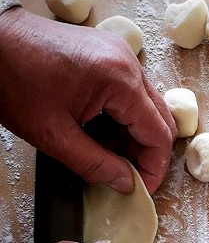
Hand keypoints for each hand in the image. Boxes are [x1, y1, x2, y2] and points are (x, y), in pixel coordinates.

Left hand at [0, 7, 175, 194]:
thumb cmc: (14, 80)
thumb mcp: (54, 135)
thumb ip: (95, 165)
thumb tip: (126, 184)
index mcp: (119, 80)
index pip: (159, 134)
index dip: (154, 168)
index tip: (140, 189)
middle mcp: (128, 62)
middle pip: (160, 119)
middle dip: (146, 153)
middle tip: (125, 176)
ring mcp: (120, 54)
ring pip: (146, 107)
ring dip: (132, 136)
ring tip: (104, 153)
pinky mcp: (109, 53)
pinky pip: (131, 92)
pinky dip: (122, 117)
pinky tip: (98, 130)